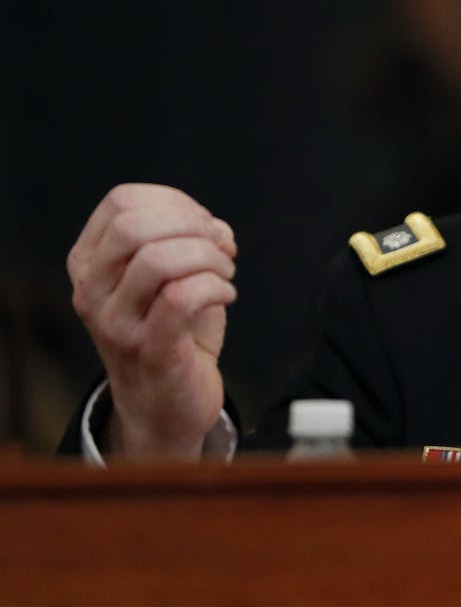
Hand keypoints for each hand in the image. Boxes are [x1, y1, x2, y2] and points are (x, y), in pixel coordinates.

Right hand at [67, 185, 237, 457]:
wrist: (165, 404)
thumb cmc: (171, 330)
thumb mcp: (170, 275)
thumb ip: (188, 239)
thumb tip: (215, 228)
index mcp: (89, 262)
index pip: (122, 202)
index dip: (175, 203)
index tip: (203, 226)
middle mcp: (91, 290)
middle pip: (135, 225)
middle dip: (192, 226)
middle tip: (219, 249)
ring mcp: (115, 323)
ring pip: (157, 259)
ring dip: (208, 257)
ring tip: (224, 274)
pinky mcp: (149, 351)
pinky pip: (181, 298)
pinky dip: (216, 287)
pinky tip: (226, 295)